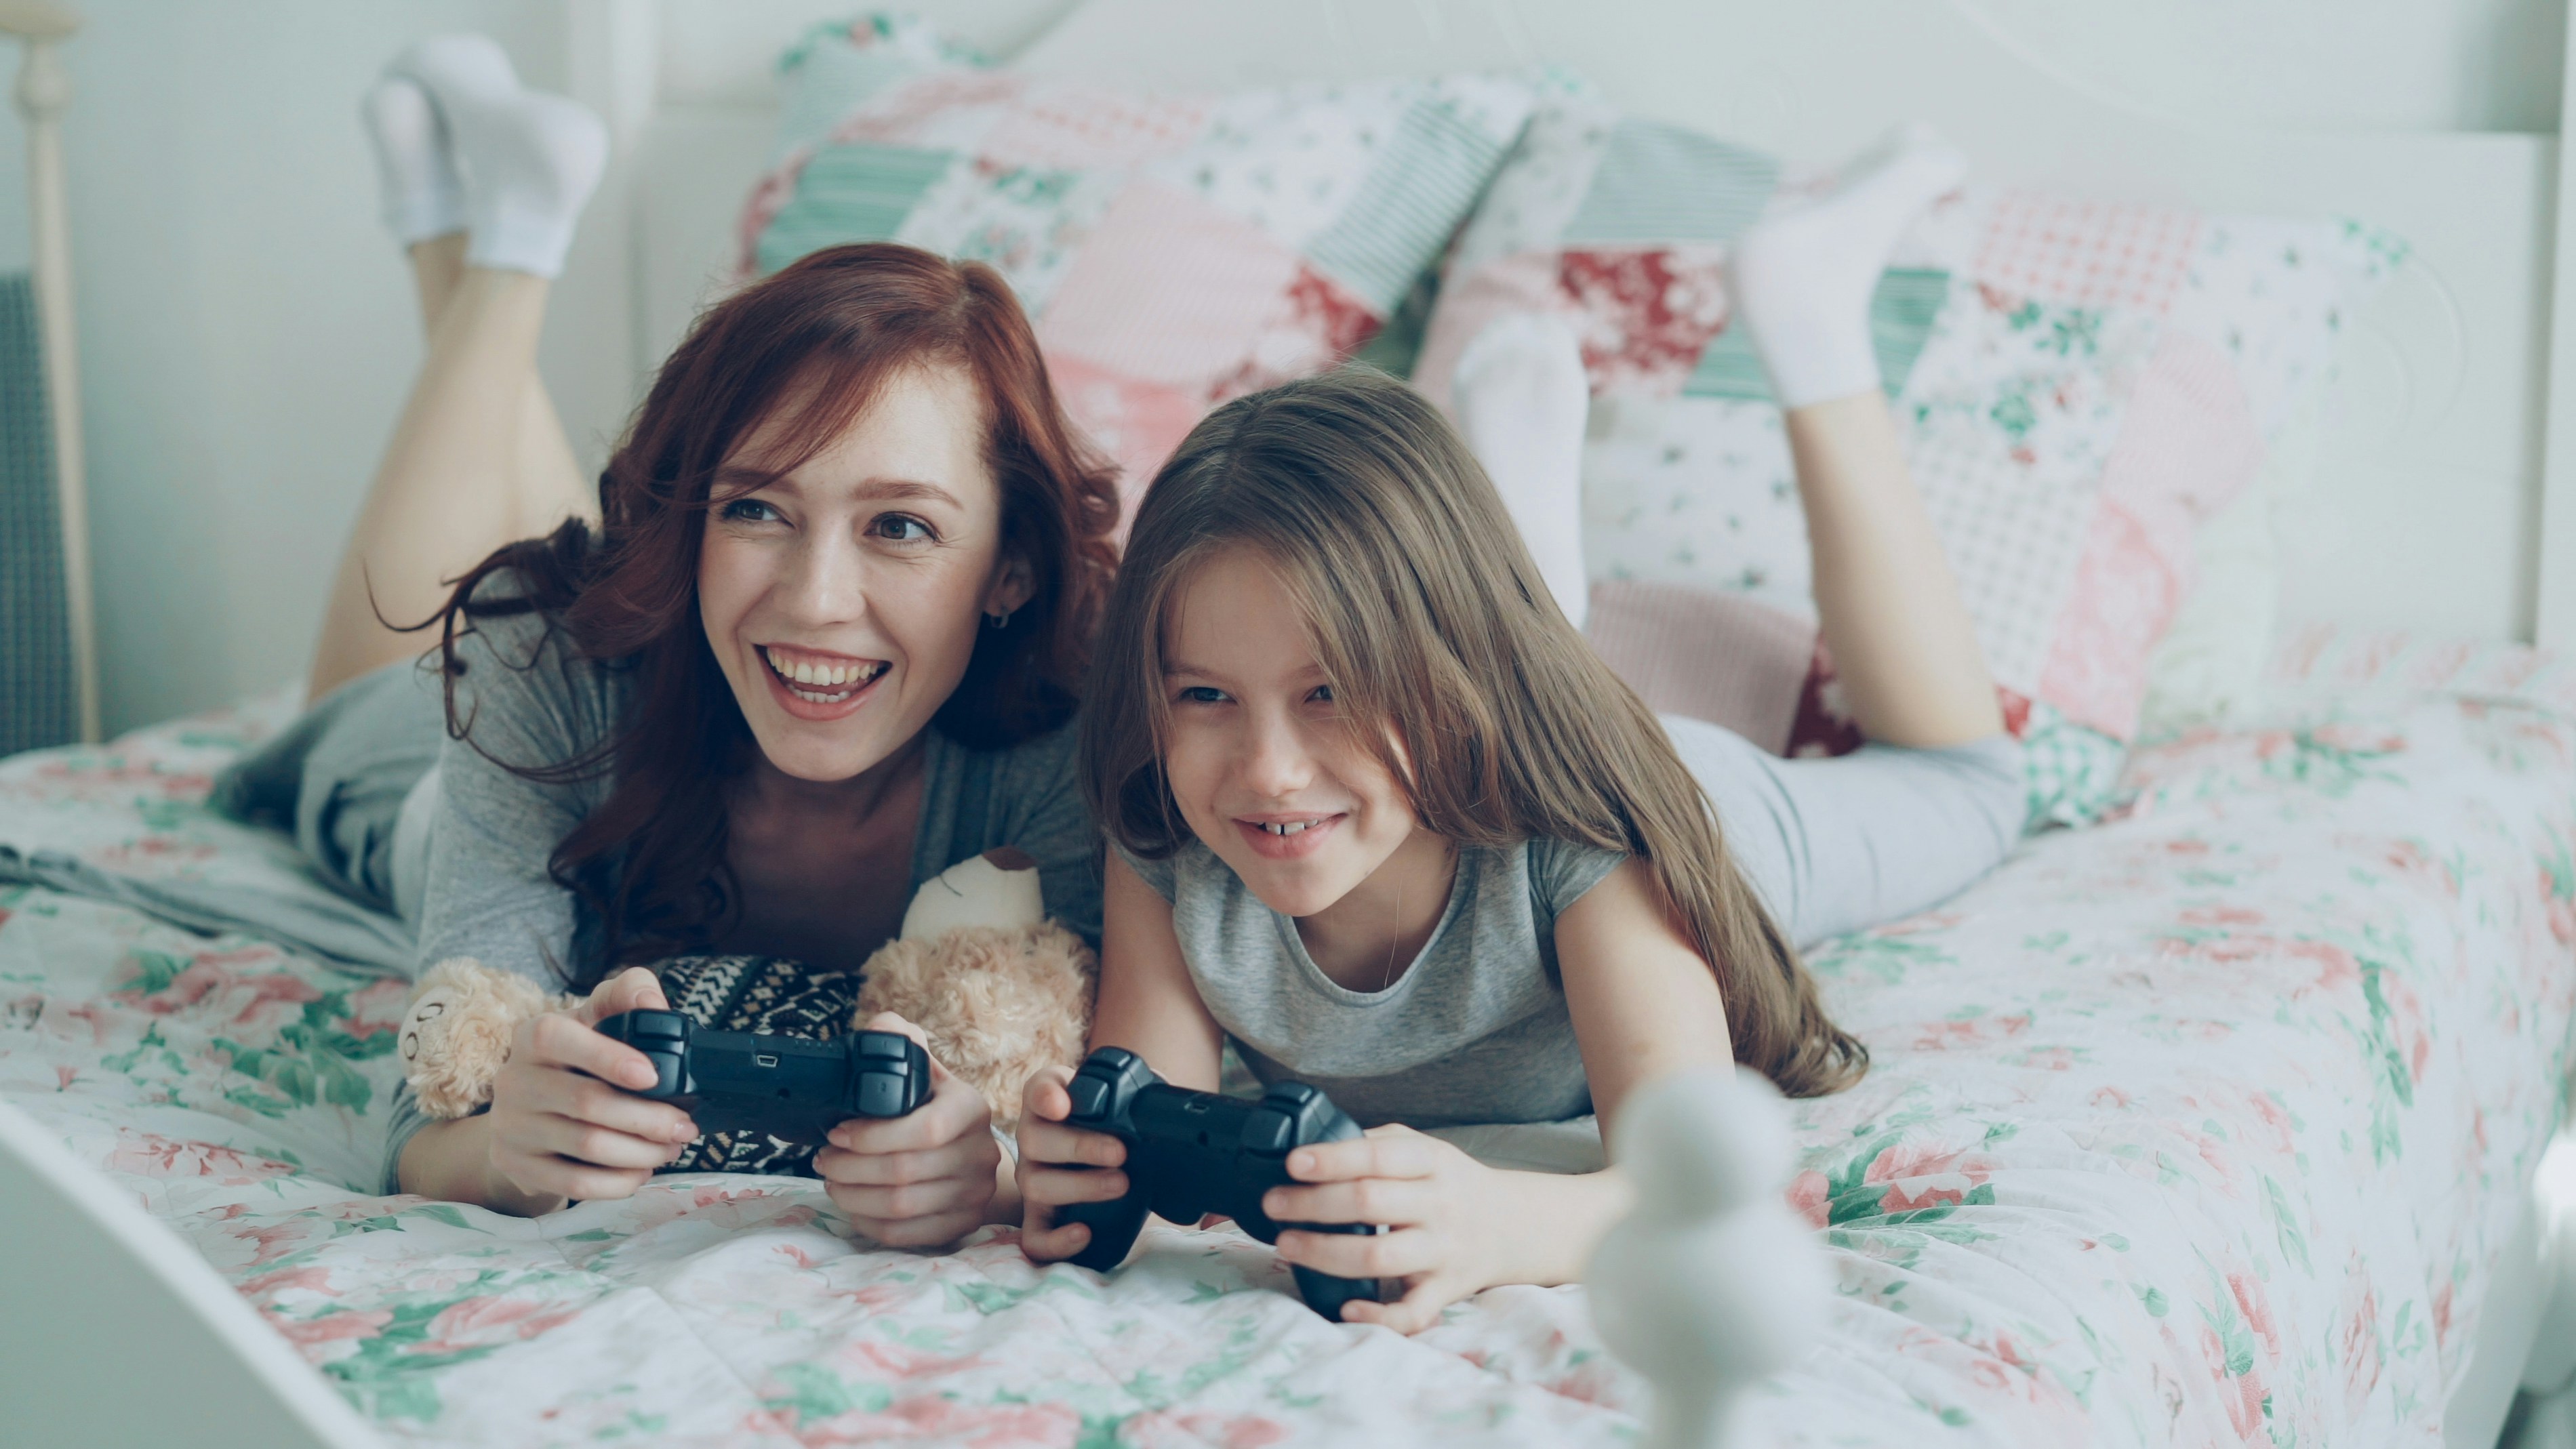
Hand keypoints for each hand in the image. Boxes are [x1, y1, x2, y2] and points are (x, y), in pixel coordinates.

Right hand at [484, 966, 698, 1208]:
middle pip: (586, 1103)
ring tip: (671, 1147)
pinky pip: (575, 1184)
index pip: (559, 1038)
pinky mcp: (514, 1165)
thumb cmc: (578, 1057)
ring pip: (587, 1146)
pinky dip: (618, 1182)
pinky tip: (642, 1171)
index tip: (653, 1075)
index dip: (608, 1057)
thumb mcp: (597, 1017)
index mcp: (533, 1035)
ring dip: (643, 1151)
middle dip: (649, 1118)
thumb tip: (652, 1003)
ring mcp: (510, 1126)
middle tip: (685, 1126)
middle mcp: (513, 1079)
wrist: (529, 1110)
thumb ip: (627, 993)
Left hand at [811, 1013, 1000, 1248]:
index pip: (925, 1129)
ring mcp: (975, 1194)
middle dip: (849, 1168)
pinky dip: (869, 1223)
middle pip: (904, 1172)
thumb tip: (882, 1027)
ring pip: (901, 1207)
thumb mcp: (925, 1071)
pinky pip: (907, 1234)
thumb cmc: (936, 1108)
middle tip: (822, 1160)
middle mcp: (981, 1153)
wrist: (974, 1154)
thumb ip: (900, 1041)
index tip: (836, 1132)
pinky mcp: (962, 1225)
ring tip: (831, 1179)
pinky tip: (852, 1205)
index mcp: (970, 1108)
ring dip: (853, 1196)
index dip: (872, 1136)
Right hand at [1013, 1064, 1132, 1262]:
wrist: (1114, 1155)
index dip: (1046, 1096)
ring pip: (1036, 1184)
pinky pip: (1033, 1236)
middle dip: (1080, 1147)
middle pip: (1034, 1139)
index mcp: (1051, 1101)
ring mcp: (1033, 1178)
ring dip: (1080, 1187)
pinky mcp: (1039, 1217)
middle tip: (1121, 1152)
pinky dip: (1055, 1240)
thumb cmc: (1117, 1123)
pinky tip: (1084, 1233)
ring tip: (1121, 1185)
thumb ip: (1138, 1096)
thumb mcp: (1127, 1100)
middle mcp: (1034, 1137)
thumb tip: (1165, 1110)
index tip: (1062, 1105)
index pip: (1038, 1089)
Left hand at [1263, 1124, 1521, 1333]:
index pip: (1379, 1155)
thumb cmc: (1449, 1183)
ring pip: (1380, 1257)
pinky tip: (1344, 1308)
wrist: (1512, 1225)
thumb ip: (1376, 1144)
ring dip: (1324, 1253)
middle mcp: (1440, 1205)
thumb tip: (1313, 1145)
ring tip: (1286, 1244)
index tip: (1293, 1163)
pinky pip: (1412, 1312)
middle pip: (1370, 1203)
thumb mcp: (1423, 1149)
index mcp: (1433, 1162)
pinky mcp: (1445, 1291)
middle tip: (1273, 1204)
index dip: (1333, 1159)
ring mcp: (1443, 1251)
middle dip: (1312, 1205)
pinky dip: (1378, 1317)